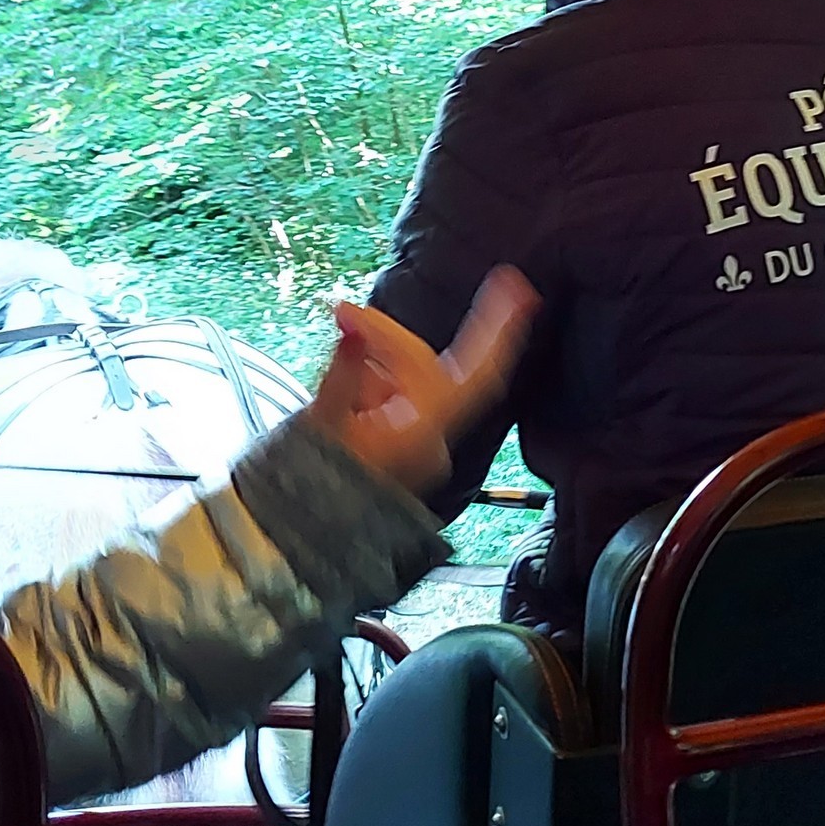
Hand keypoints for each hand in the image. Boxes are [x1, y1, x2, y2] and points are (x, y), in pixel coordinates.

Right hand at [308, 268, 538, 498]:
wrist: (306, 536)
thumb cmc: (312, 488)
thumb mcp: (321, 425)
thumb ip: (343, 374)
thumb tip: (354, 327)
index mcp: (422, 430)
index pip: (474, 372)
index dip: (497, 329)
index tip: (518, 288)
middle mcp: (432, 437)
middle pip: (425, 364)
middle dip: (385, 338)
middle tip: (341, 314)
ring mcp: (420, 442)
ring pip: (407, 377)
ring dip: (373, 362)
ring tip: (334, 376)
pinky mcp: (406, 443)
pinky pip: (397, 396)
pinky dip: (372, 383)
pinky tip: (346, 396)